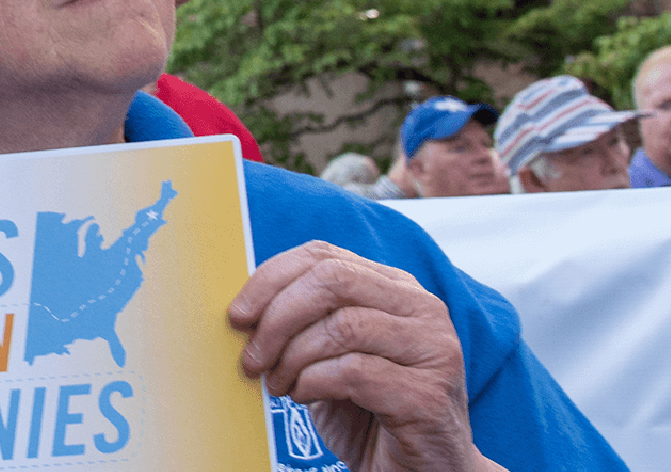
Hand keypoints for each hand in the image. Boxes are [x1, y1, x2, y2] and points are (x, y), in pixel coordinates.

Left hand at [229, 240, 503, 471]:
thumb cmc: (370, 413)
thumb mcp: (333, 358)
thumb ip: (307, 325)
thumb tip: (245, 311)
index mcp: (396, 288)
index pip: (325, 256)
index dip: (272, 279)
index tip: (238, 315)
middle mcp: (422, 309)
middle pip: (333, 281)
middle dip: (278, 317)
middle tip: (252, 357)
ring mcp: (432, 349)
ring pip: (343, 326)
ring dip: (293, 357)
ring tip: (278, 385)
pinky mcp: (427, 394)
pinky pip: (354, 372)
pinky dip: (314, 383)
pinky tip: (304, 396)